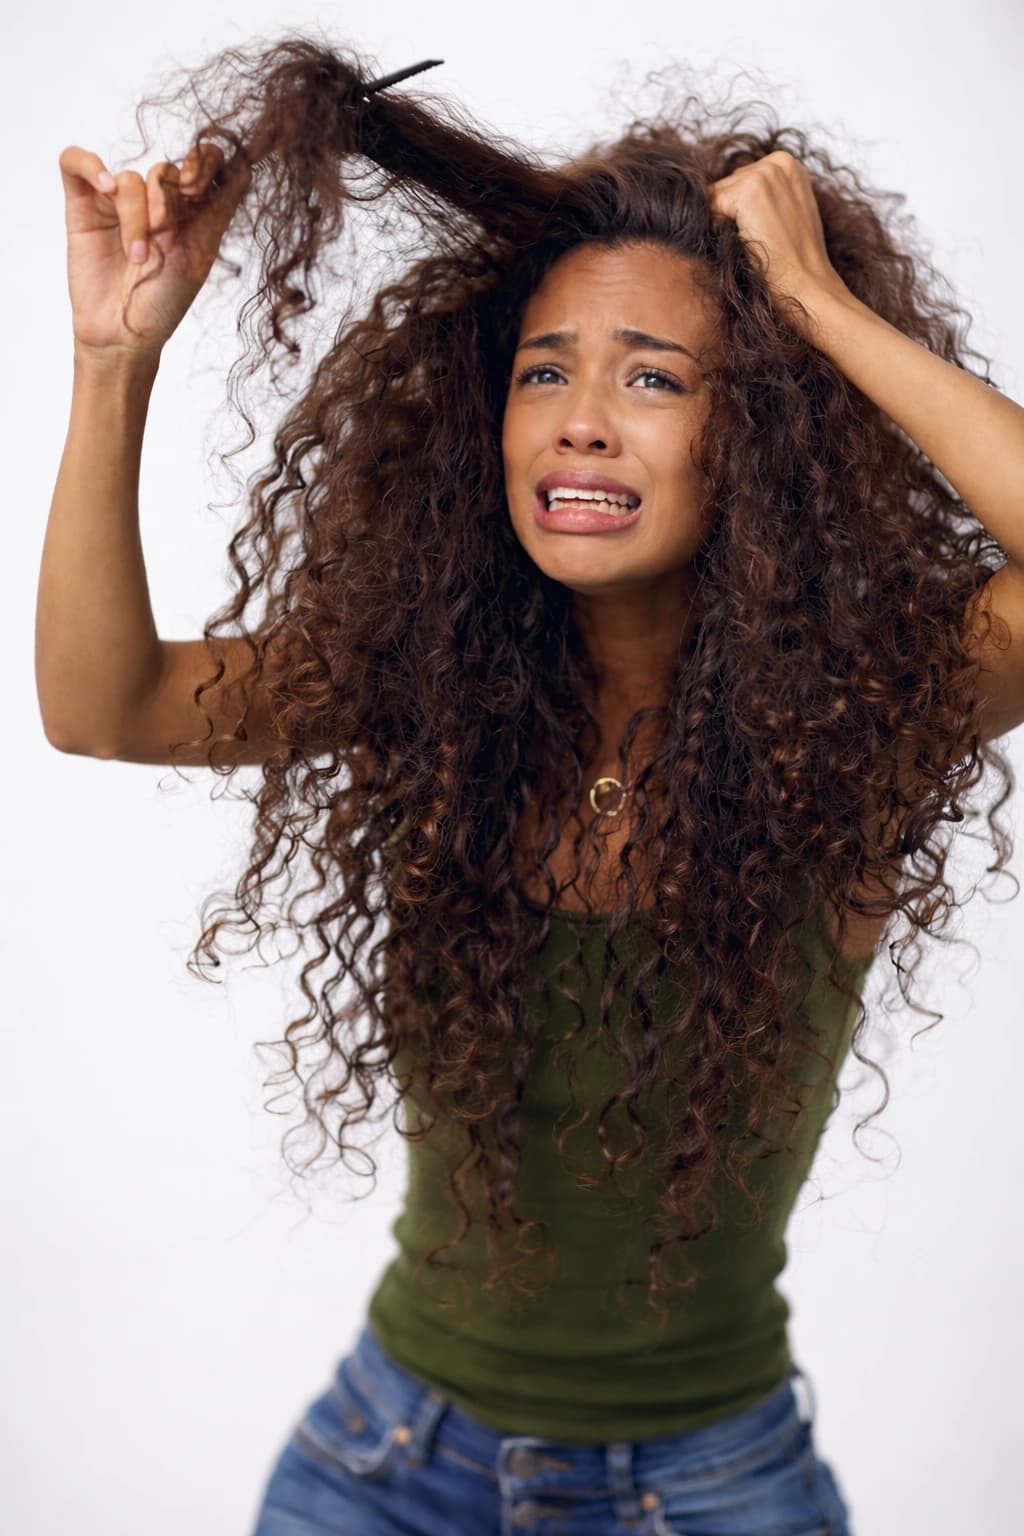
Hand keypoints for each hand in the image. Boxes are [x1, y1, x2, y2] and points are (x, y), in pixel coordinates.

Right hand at [58, 140, 251, 360]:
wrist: (123, 335)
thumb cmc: (163, 302)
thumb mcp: (201, 254)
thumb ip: (218, 209)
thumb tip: (244, 167)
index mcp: (190, 213)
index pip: (203, 163)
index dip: (204, 162)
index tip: (197, 187)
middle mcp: (156, 202)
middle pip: (166, 170)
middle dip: (167, 201)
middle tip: (163, 234)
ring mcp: (118, 201)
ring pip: (130, 179)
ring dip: (135, 215)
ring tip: (137, 256)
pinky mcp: (83, 205)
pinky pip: (75, 162)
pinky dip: (90, 166)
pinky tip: (104, 187)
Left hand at [706, 150, 851, 340]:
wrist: (807, 284)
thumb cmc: (795, 260)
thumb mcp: (786, 213)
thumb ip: (765, 196)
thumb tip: (721, 192)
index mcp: (788, 164)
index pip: (737, 181)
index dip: (739, 213)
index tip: (766, 231)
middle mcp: (778, 161)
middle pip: (725, 185)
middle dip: (730, 214)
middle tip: (762, 238)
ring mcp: (765, 173)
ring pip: (716, 196)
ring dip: (726, 222)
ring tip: (756, 240)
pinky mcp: (750, 190)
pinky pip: (711, 206)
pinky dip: (720, 228)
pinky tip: (747, 240)